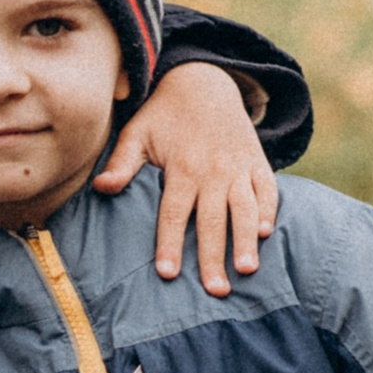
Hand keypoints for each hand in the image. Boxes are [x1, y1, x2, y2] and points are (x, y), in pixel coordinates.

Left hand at [97, 60, 277, 294]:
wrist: (204, 81)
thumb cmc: (164, 114)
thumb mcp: (137, 132)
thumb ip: (122, 163)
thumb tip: (103, 188)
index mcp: (181, 167)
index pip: (174, 213)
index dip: (171, 244)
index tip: (168, 274)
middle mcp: (212, 170)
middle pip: (213, 220)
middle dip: (214, 257)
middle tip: (215, 291)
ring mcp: (238, 166)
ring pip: (246, 208)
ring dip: (247, 240)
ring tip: (247, 270)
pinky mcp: (257, 162)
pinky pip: (268, 189)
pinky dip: (270, 210)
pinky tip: (268, 235)